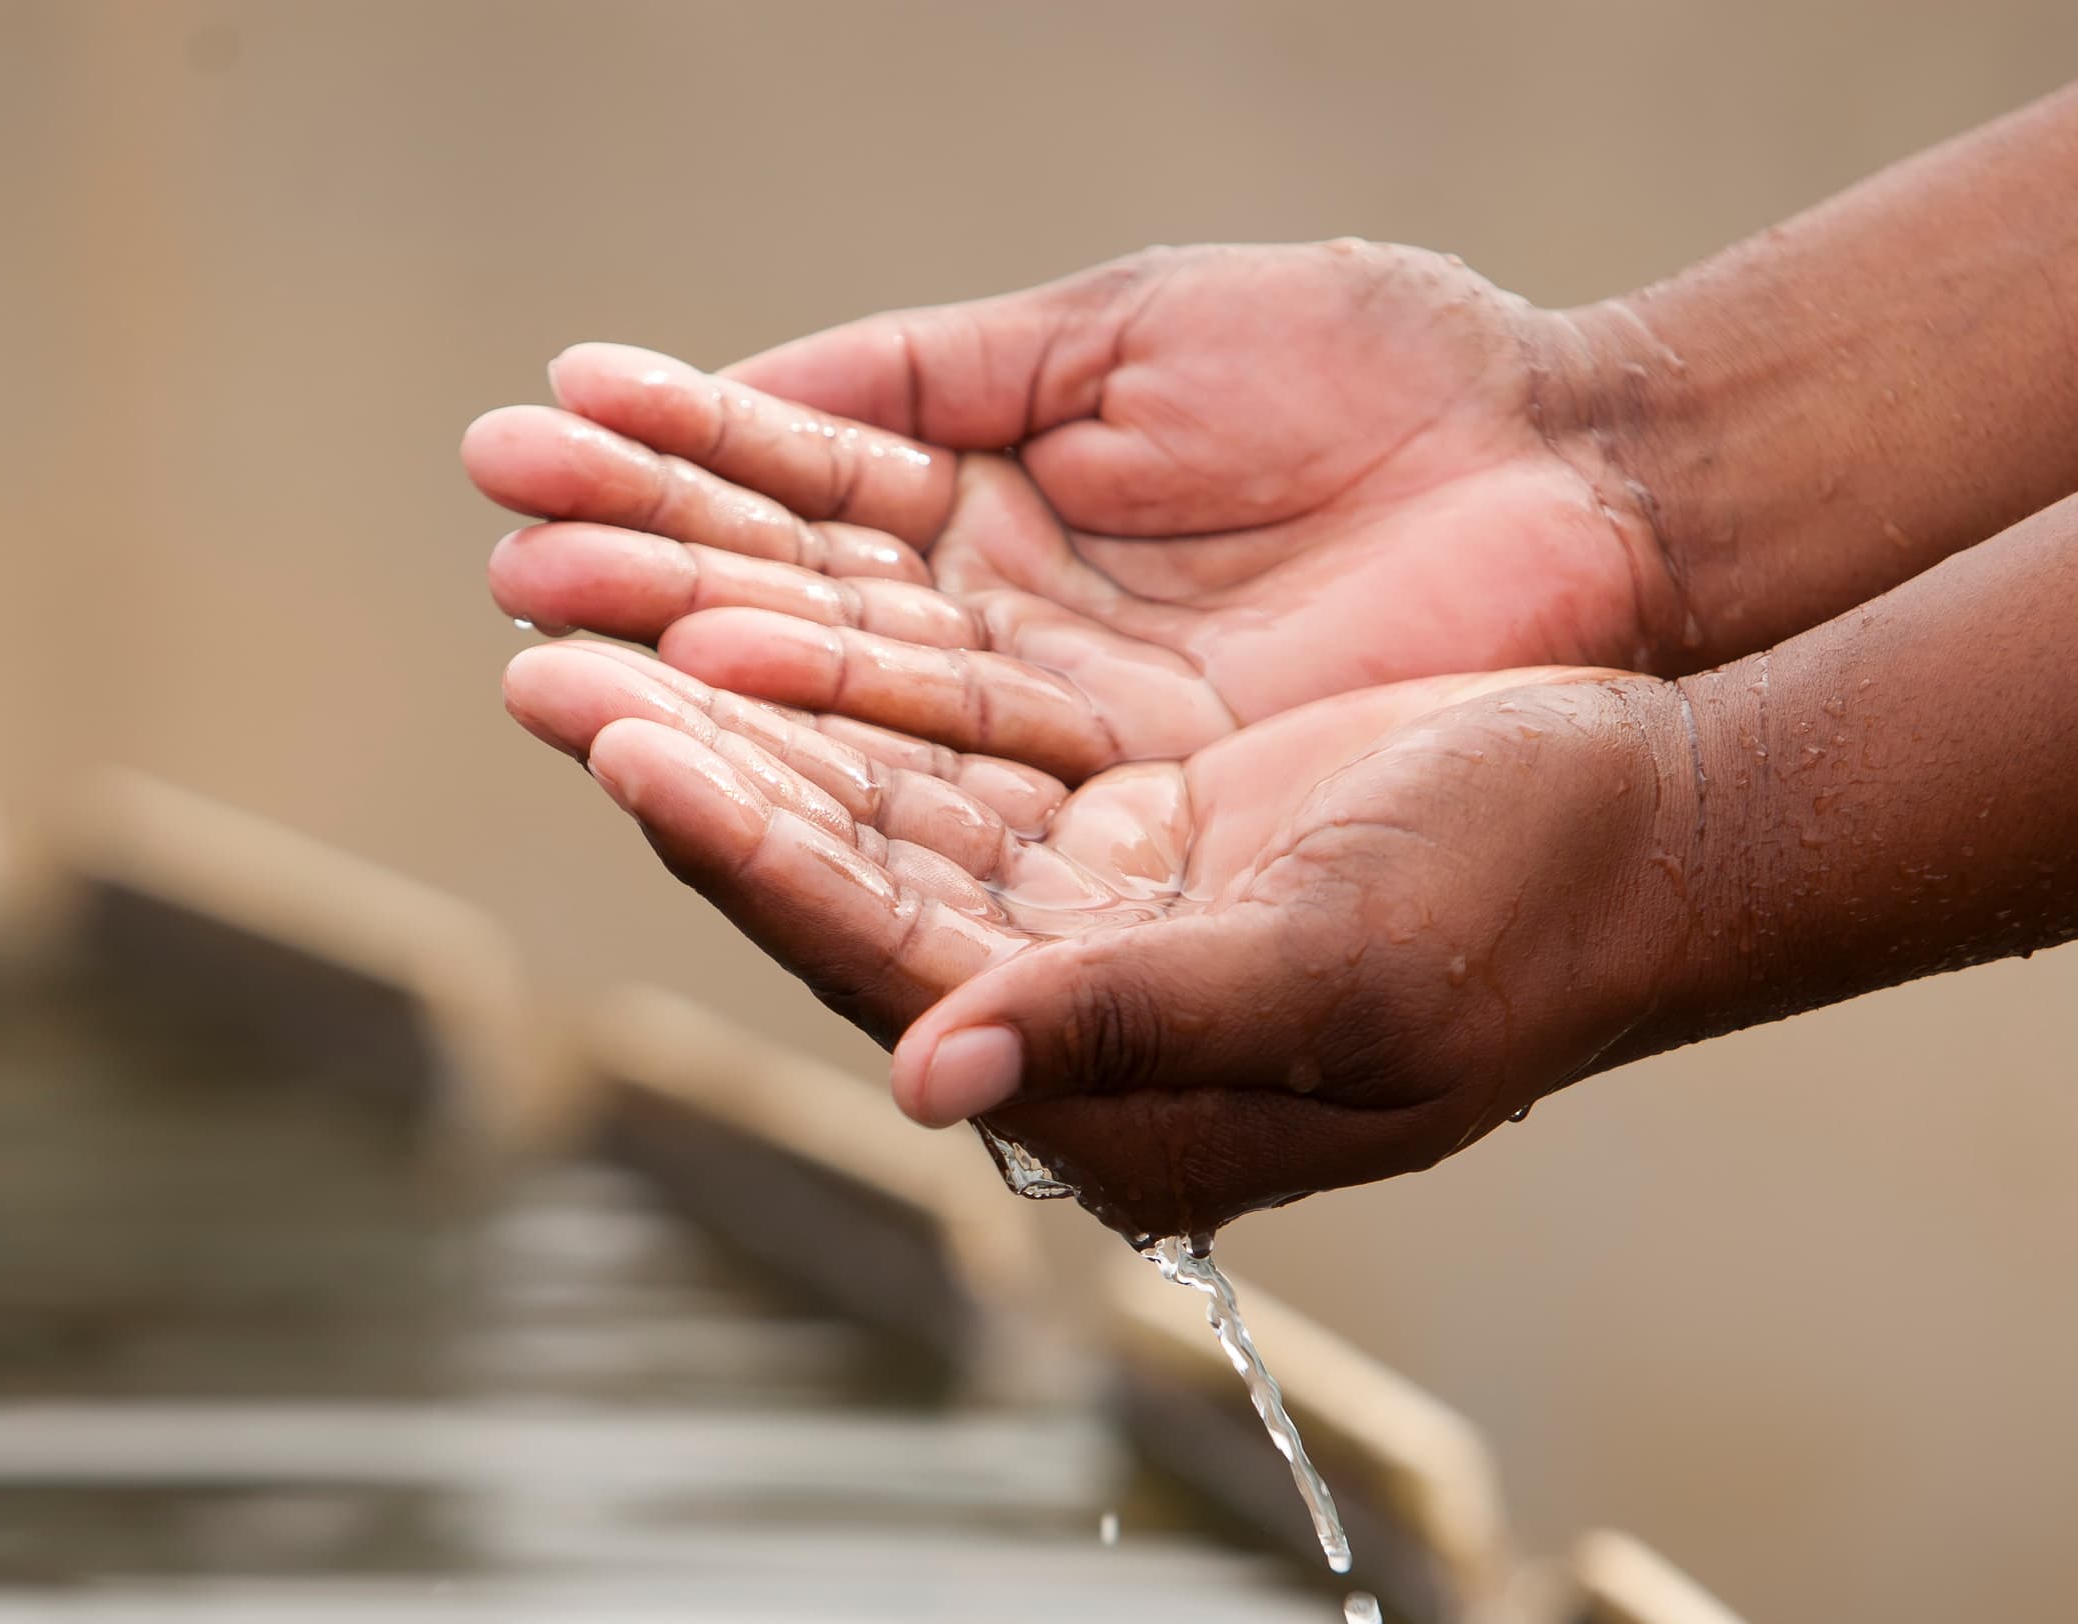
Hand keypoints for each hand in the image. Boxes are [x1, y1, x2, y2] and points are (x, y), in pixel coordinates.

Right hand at [464, 243, 1663, 782]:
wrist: (1575, 477)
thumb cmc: (1381, 377)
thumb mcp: (1119, 334)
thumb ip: (932, 373)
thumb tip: (745, 392)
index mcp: (993, 517)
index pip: (793, 502)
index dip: (667, 476)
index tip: (526, 439)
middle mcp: (1003, 651)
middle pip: (792, 635)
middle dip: (645, 601)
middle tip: (502, 574)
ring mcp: (1060, 749)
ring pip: (848, 731)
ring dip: (699, 703)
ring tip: (552, 663)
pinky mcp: (1130, 835)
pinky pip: (955, 808)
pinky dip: (830, 773)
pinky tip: (704, 724)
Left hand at [502, 637, 1677, 1242]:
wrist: (1666, 830)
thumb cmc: (1530, 908)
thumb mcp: (1336, 968)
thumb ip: (1129, 1017)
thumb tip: (927, 1075)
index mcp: (1111, 1100)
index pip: (880, 957)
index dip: (746, 844)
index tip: (619, 734)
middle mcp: (1075, 1025)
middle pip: (842, 873)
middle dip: (695, 762)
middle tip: (541, 649)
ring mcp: (1095, 920)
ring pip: (875, 794)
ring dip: (744, 700)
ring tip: (601, 601)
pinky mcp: (1125, 826)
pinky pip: (948, 735)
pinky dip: (850, 661)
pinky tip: (754, 577)